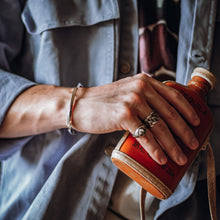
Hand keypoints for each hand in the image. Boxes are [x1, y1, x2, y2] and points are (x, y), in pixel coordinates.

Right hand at [73, 73, 199, 164]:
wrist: (79, 104)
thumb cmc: (103, 101)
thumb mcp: (126, 91)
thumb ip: (142, 97)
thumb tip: (158, 115)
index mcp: (144, 81)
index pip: (173, 94)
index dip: (188, 109)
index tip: (196, 122)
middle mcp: (141, 87)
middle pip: (170, 112)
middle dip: (184, 131)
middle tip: (192, 144)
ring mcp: (133, 100)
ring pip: (159, 126)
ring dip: (172, 144)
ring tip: (180, 157)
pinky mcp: (124, 115)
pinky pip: (145, 135)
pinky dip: (155, 149)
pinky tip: (161, 158)